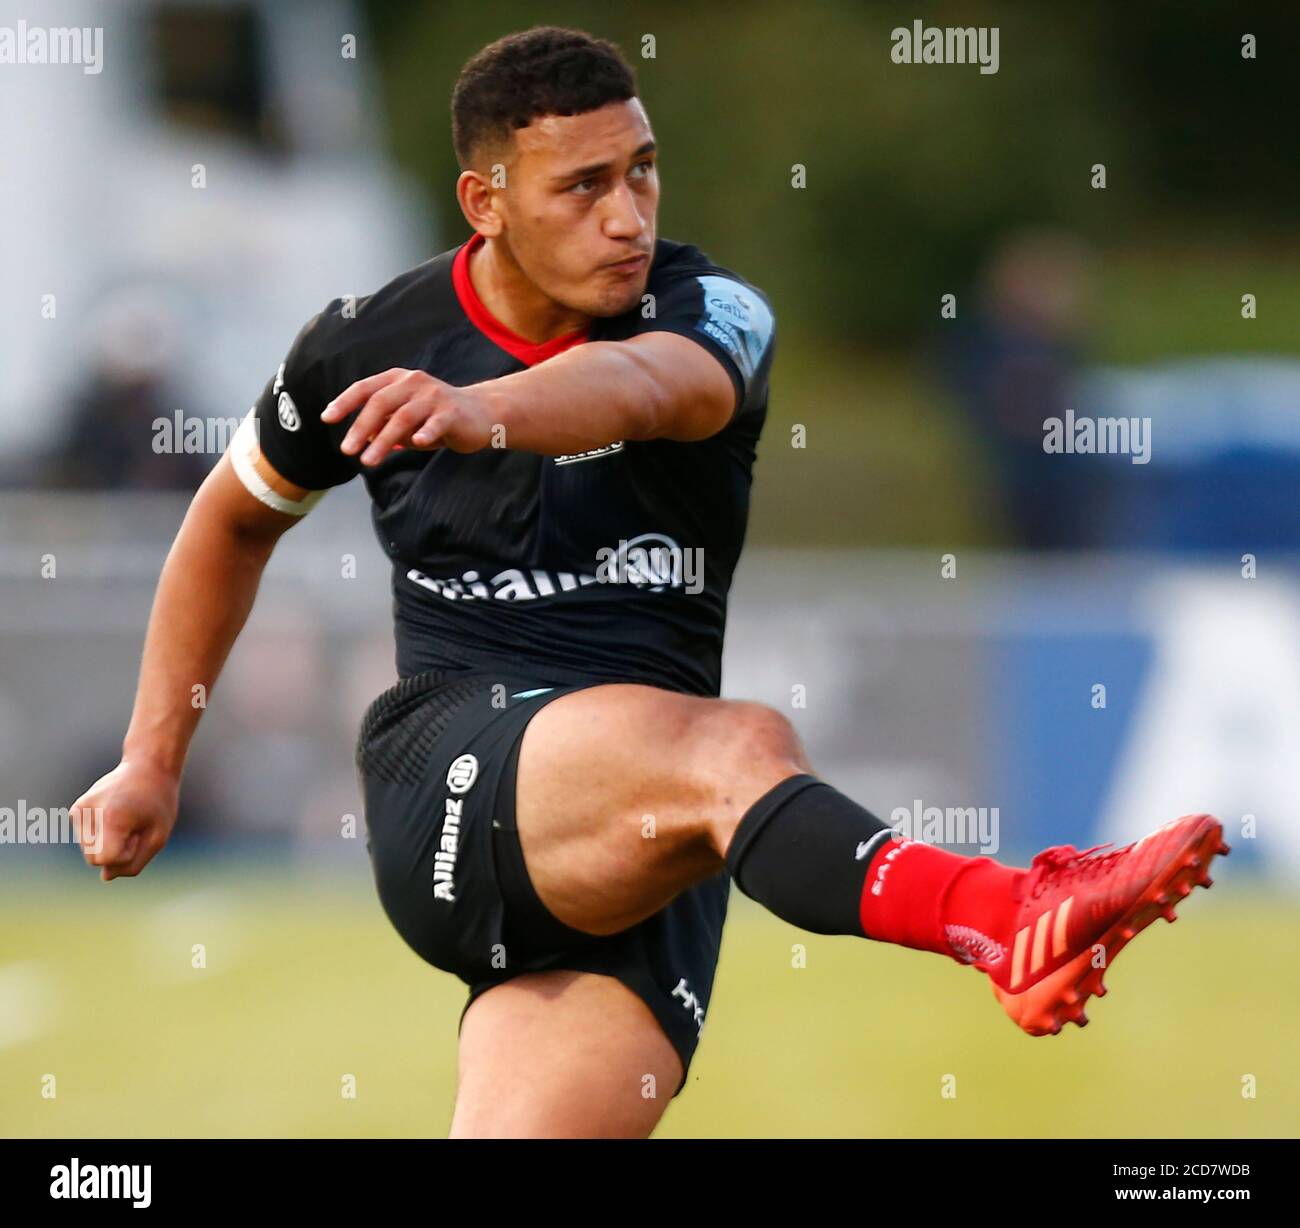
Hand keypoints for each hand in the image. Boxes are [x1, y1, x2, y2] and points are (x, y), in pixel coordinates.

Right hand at [70, 760, 179, 880]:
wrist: (148, 767)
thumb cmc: (158, 802)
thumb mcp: (158, 837)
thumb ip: (133, 863)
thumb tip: (106, 876)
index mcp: (110, 817)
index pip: (105, 860)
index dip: (126, 854)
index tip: (139, 834)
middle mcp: (88, 812)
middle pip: (94, 860)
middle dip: (115, 852)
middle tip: (135, 827)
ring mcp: (79, 810)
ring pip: (88, 851)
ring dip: (108, 844)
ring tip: (126, 820)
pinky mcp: (76, 810)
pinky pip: (86, 840)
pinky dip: (102, 836)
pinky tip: (115, 816)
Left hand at [321, 369, 496, 465]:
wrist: (482, 415)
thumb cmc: (438, 417)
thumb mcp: (407, 419)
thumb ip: (385, 425)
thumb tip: (360, 440)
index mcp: (398, 380)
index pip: (365, 388)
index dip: (345, 402)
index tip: (327, 419)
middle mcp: (414, 382)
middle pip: (381, 402)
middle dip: (360, 427)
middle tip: (346, 450)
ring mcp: (434, 396)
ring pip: (404, 416)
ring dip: (383, 439)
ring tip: (369, 461)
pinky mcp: (453, 412)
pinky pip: (437, 422)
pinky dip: (426, 432)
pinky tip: (418, 443)